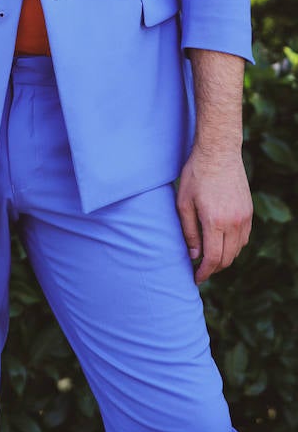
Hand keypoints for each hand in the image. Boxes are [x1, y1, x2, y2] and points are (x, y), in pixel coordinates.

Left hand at [176, 146, 252, 284]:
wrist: (219, 152)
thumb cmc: (196, 175)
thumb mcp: (183, 203)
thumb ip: (188, 231)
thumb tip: (194, 255)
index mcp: (214, 221)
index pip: (212, 258)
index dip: (204, 272)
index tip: (196, 278)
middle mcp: (233, 222)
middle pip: (227, 258)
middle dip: (214, 268)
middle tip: (201, 270)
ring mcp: (244, 217)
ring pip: (237, 250)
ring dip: (224, 258)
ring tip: (210, 258)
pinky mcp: (249, 211)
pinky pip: (244, 238)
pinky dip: (234, 246)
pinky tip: (222, 243)